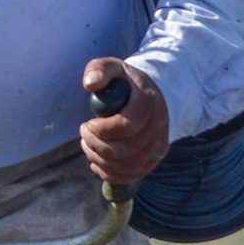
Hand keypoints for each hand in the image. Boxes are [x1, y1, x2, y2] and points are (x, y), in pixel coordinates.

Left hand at [78, 58, 170, 183]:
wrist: (151, 97)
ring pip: (124, 165)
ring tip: (88, 144)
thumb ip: (100, 70)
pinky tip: (97, 160)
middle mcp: (158, 127)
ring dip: (98, 158)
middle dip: (95, 145)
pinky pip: (129, 176)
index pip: (125, 127)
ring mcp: (158, 146)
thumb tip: (90, 84)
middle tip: (84, 133)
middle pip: (123, 150)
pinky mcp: (153, 160)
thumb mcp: (114, 68)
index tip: (87, 123)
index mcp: (149, 103)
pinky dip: (108, 173)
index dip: (101, 130)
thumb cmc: (126, 83)